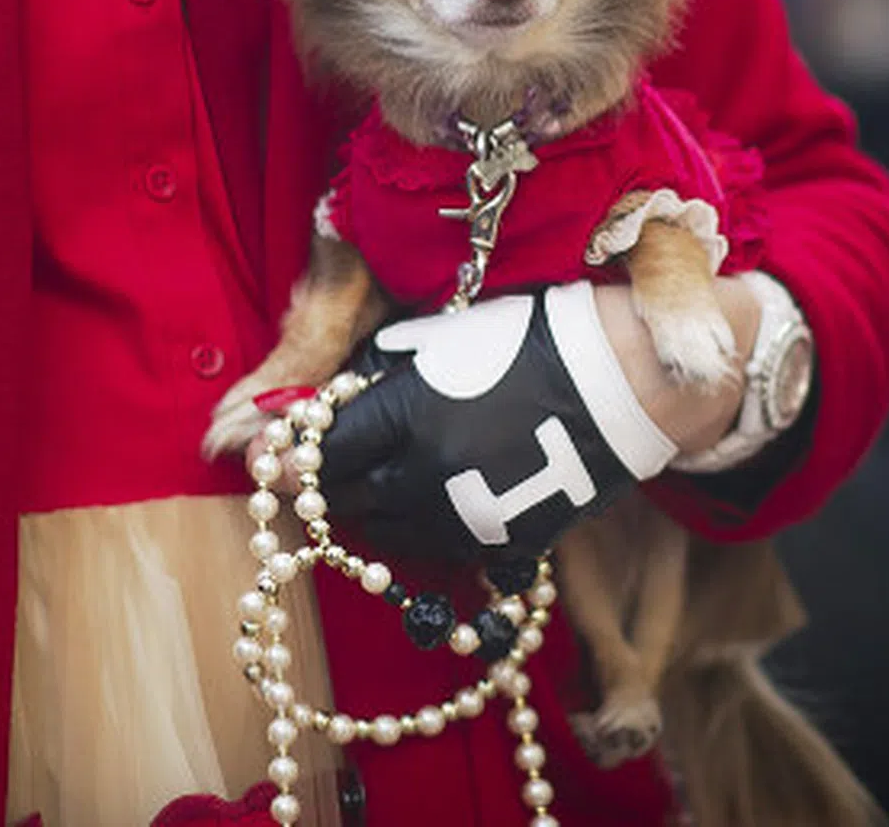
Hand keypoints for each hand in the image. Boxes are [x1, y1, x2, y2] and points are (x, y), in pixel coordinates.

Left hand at [294, 280, 753, 563]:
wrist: (617, 380)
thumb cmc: (521, 340)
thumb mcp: (434, 340)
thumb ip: (366, 377)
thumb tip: (305, 407)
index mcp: (405, 417)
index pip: (319, 456)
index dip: (289, 457)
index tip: (271, 455)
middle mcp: (426, 477)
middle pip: (345, 500)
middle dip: (331, 483)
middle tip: (332, 465)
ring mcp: (465, 518)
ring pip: (388, 533)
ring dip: (374, 508)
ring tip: (387, 477)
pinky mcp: (499, 544)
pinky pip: (436, 548)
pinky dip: (421, 528)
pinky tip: (431, 498)